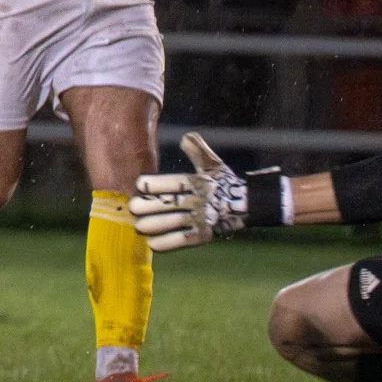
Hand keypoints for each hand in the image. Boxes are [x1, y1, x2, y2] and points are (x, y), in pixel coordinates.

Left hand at [131, 132, 245, 251]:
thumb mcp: (213, 165)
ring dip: (158, 224)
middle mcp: (201, 200)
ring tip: (139, 227)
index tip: (139, 184)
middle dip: (152, 205)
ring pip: (177, 221)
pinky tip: (153, 245)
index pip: (176, 182)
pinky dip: (170, 242)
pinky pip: (186, 238)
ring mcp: (203, 218)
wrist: (249, 205)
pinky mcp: (206, 234)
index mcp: (200, 182)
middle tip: (132, 207)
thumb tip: (185, 137)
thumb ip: (198, 151)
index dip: (158, 183)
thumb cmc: (225, 183)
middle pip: (173, 203)